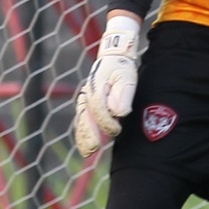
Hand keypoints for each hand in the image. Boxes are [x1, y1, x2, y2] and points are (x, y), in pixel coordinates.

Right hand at [74, 12, 142, 158]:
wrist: (113, 57)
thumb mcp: (127, 77)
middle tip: (93, 150)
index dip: (106, 122)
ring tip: (87, 152)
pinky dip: (82, 132)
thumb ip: (123, 94)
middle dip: (89, 134)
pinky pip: (81, 120)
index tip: (116, 130)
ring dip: (83, 136)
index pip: (99, 108)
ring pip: (81, 119)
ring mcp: (85, 98)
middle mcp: (87, 92)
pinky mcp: (86, 103)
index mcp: (96, 85)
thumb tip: (119, 112)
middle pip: (85, 116)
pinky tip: (85, 145)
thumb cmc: (122, 67)